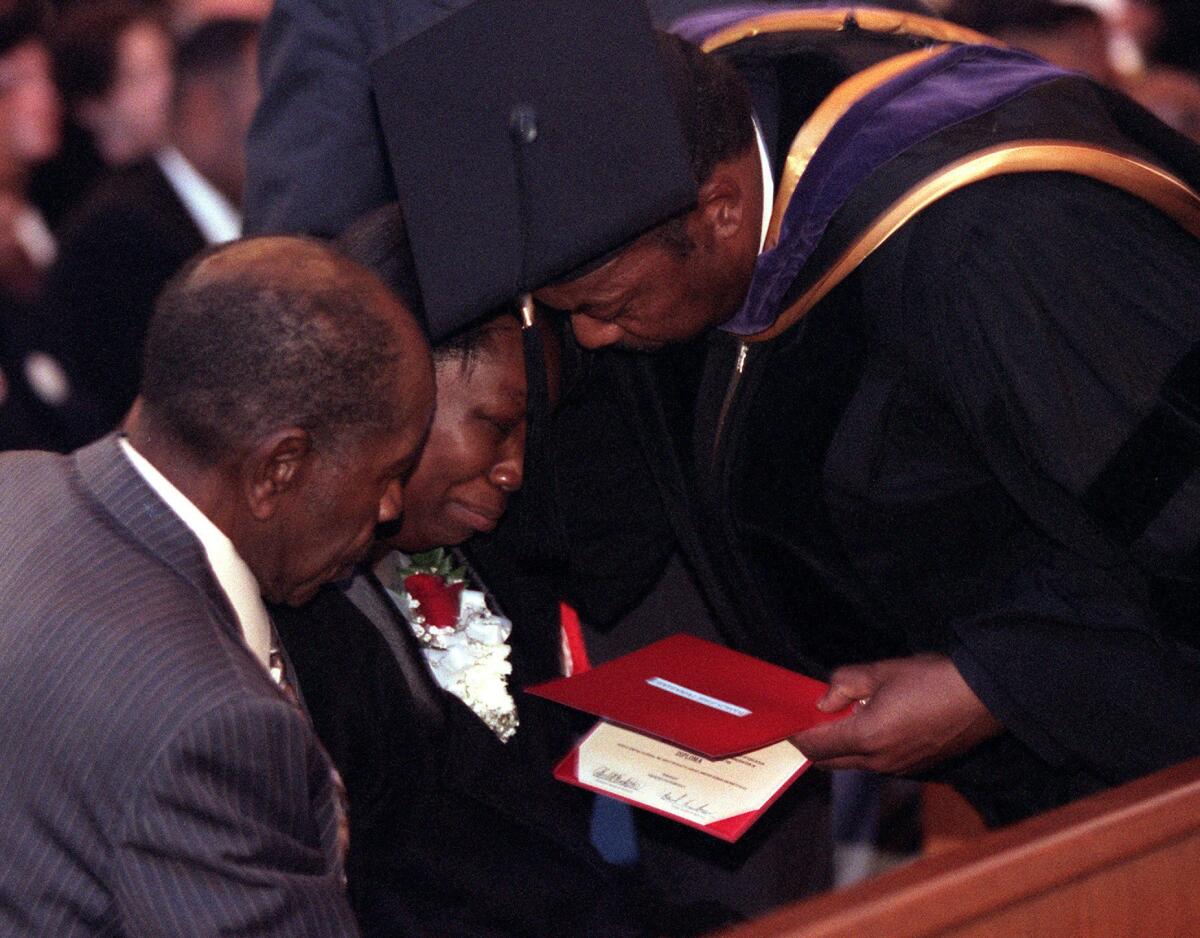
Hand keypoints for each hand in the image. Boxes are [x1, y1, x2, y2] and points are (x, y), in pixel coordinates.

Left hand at [791, 654, 1002, 774]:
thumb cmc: (933, 680)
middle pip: (831, 762)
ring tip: (848, 716)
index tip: (787, 725)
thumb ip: (845, 685)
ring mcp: (898, 769)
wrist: (983, 698)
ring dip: (843, 747)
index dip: (797, 736)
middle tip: (812, 720)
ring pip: (855, 764)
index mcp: (866, 737)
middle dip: (816, 744)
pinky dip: (867, 750)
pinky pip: (878, 764)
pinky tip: (877, 724)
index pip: (816, 746)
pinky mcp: (915, 770)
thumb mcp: (881, 671)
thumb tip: (824, 701)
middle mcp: (879, 761)